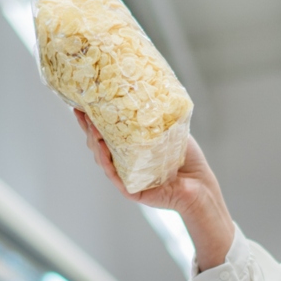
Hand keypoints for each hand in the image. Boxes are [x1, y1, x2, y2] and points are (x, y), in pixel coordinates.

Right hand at [74, 110, 235, 269]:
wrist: (199, 184)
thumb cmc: (186, 159)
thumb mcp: (170, 130)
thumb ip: (156, 116)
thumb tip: (144, 90)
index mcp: (130, 148)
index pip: (107, 132)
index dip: (93, 120)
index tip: (83, 105)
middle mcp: (124, 162)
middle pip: (98, 144)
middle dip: (87, 128)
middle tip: (81, 111)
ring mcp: (125, 176)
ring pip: (101, 159)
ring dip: (94, 142)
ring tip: (91, 126)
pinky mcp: (130, 190)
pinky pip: (113, 175)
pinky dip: (105, 161)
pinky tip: (101, 148)